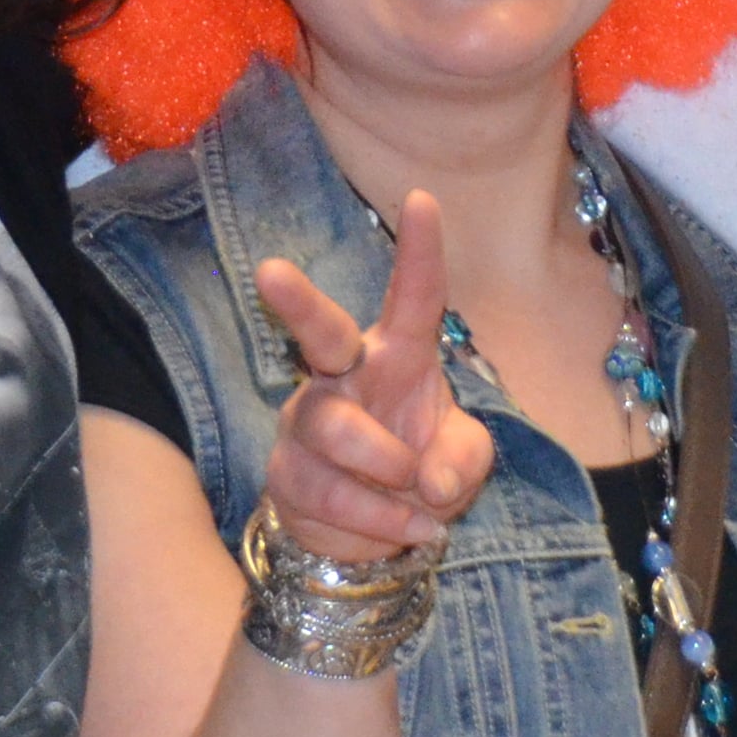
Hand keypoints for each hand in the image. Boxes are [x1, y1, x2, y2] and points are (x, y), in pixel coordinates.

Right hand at [255, 189, 497, 562]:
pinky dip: (383, 518)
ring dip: (386, 465)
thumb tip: (433, 480)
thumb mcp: (463, 462)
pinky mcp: (289, 475)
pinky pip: (332, 493)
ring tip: (417, 491)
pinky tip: (412, 529)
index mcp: (397, 356)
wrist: (370, 538)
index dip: (420, 252)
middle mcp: (346, 378)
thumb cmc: (420, 472)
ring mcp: (311, 424)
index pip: (412, 299)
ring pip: (335, 428)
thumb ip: (465, 459)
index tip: (421, 198)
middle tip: (270, 271)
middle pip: (321, 333)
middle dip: (298, 303)